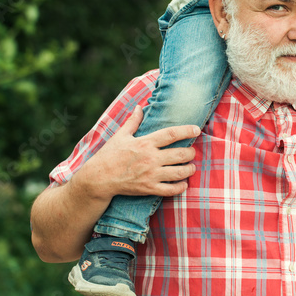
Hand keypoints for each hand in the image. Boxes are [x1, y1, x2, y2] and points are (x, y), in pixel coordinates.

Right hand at [73, 106, 198, 200]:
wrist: (99, 178)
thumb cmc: (109, 155)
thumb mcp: (121, 135)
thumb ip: (133, 121)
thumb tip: (139, 106)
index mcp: (145, 143)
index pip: (171, 134)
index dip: (187, 131)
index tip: (197, 129)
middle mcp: (151, 158)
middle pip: (180, 154)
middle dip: (191, 153)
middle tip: (192, 152)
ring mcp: (151, 174)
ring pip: (179, 172)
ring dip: (189, 169)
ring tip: (191, 167)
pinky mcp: (149, 188)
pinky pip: (170, 189)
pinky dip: (180, 187)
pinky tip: (184, 183)